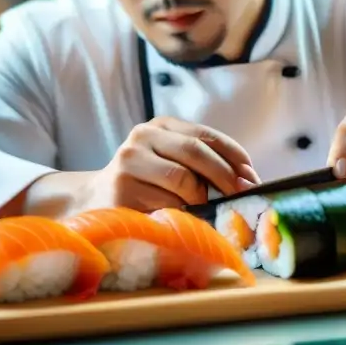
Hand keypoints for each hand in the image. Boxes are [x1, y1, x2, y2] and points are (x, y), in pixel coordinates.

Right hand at [83, 117, 260, 210]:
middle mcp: (143, 136)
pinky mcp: (122, 190)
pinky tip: (184, 219)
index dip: (234, 155)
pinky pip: (165, 203)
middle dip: (225, 176)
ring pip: (182, 180)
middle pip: (195, 152)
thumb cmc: (146, 185)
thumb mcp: (171, 163)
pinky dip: (181, 213)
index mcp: (161, 125)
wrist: (94, 200)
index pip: (205, 135)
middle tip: (243, 196)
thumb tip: (246, 181)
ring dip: (201, 198)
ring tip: (206, 209)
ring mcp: (129, 162)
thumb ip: (201, 164)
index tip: (252, 176)